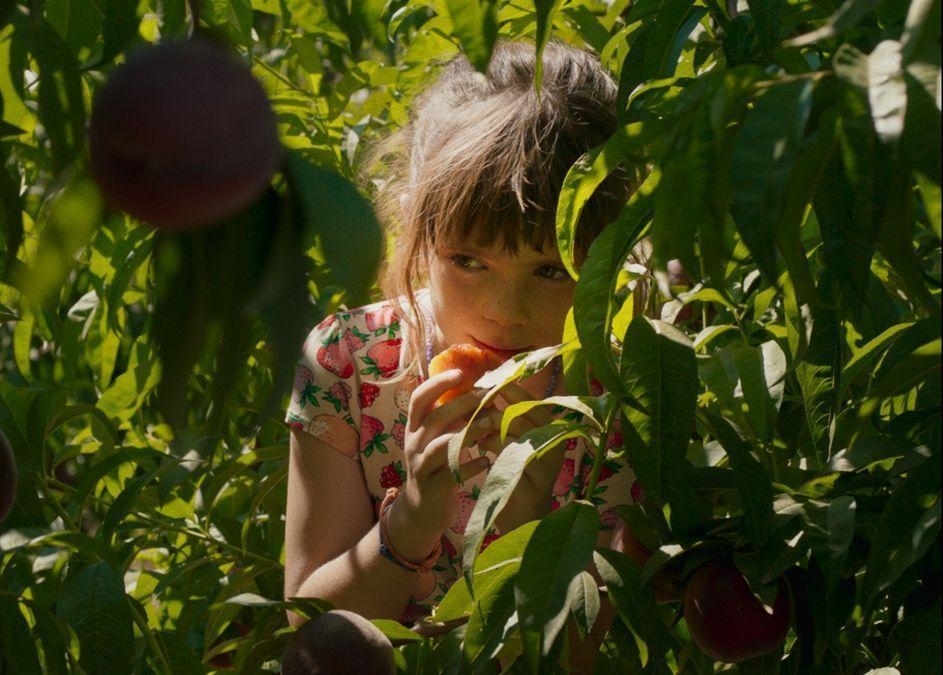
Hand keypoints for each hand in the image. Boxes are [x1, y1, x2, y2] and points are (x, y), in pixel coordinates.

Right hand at [391, 368, 494, 541]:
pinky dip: (471, 465)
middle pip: (435, 418)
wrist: (421, 509)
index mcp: (415, 427)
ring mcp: (421, 466)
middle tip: (488, 395)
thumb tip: (484, 390)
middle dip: (462, 404)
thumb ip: (452, 418)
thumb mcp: (437, 438)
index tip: (460, 373)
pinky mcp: (432, 488)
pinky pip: (451, 474)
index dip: (437, 383)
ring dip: (469, 431)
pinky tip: (487, 460)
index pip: (419, 398)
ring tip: (491, 423)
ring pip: (442, 444)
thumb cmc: (436, 465)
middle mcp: (414, 443)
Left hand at [476, 381, 568, 530]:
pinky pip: (508, 454)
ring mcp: (549, 461)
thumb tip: (481, 387)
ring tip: (473, 432)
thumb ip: (502, 417)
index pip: (530, 399)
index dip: (507, 388)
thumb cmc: (514, 476)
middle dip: (493, 406)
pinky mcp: (536, 480)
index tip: (482, 382)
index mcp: (552, 429)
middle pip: (523, 411)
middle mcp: (556, 442)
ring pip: (515, 430)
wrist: (523, 520)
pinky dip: (489, 447)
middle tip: (469, 407)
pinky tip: (478, 448)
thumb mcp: (510, 442)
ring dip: (487, 427)